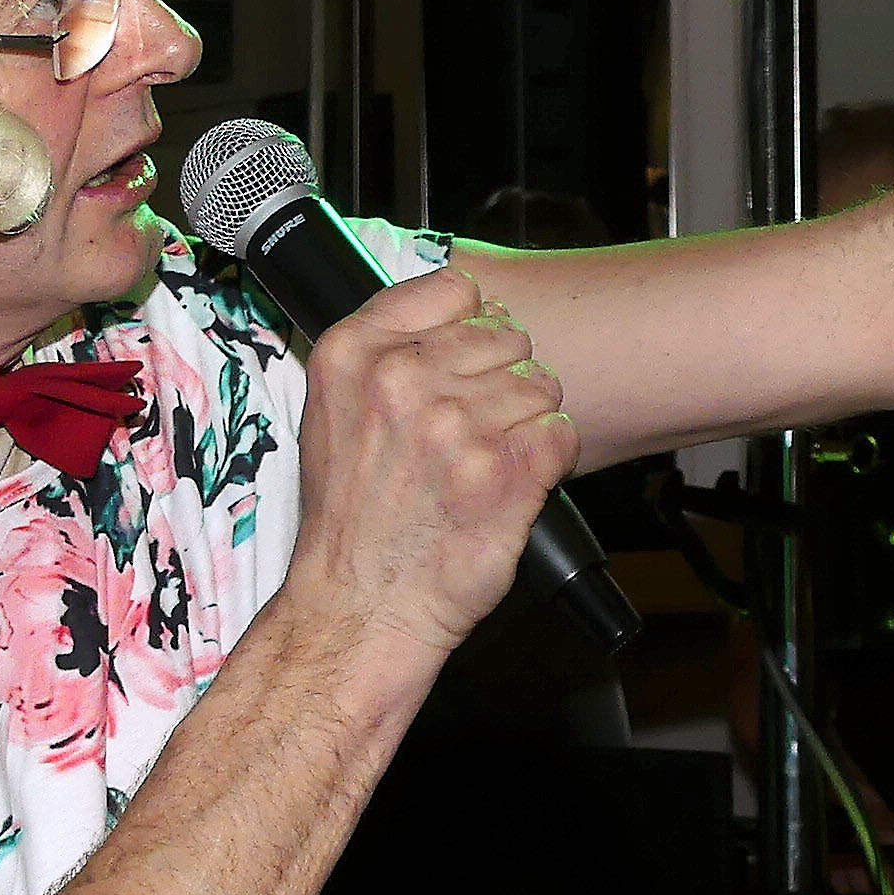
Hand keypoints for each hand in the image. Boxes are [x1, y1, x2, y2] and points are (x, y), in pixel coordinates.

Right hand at [285, 263, 580, 656]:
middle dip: (502, 379)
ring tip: (487, 462)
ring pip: (540, 384)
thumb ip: (385, 348)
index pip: (455, 289)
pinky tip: (510, 484)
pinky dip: (548, 460)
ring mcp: (455, 426)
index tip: (463, 361)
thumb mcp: (332, 410)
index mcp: (354, 353)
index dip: (470, 327)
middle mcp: (401, 380)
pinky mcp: (504, 473)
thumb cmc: (353, 519)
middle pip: (506, 335)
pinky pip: (562, 433)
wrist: (359, 605)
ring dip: (527, 423)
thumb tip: (459, 307)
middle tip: (473, 430)